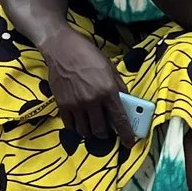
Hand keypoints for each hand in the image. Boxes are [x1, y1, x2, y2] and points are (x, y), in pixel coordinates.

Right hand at [39, 26, 124, 147]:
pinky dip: (77, 127)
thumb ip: (118, 87)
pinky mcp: (62, 104)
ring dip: (91, 132)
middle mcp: (92, 100)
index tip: (129, 142)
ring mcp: (75, 104)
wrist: (62, 48)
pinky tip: (80, 122)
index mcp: (108, 90)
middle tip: (108, 131)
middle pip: (101, 129)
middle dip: (106, 134)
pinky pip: (70, 125)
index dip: (126, 134)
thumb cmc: (88, 55)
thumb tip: (126, 103)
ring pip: (85, 130)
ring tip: (93, 126)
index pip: (119, 119)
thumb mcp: (110, 68)